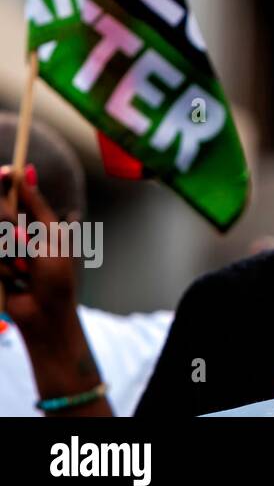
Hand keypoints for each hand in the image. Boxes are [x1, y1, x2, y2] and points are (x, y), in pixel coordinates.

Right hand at [1, 164, 108, 414]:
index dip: (3, 181)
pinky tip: (14, 280)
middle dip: (11, 231)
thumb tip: (26, 171)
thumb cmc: (56, 276)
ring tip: (24, 271)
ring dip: (11, 255)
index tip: (3, 172)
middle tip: (24, 243)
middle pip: (0, 214)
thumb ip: (34, 206)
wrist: (44, 314)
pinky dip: (4, 270)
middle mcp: (8, 233)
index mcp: (27, 222)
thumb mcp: (50, 238)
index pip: (10, 194)